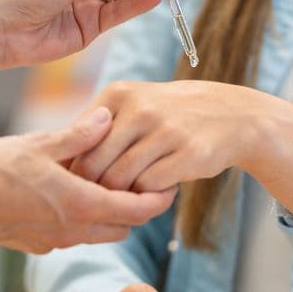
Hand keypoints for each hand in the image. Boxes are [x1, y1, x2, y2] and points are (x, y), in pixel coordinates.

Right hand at [0, 107, 176, 253]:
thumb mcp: (41, 144)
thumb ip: (79, 135)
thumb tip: (107, 118)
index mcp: (83, 205)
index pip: (139, 211)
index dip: (159, 199)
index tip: (168, 184)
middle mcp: (76, 230)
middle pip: (125, 226)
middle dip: (137, 208)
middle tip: (140, 181)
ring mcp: (58, 241)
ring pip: (102, 234)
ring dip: (111, 215)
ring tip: (107, 186)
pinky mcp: (40, 244)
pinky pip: (77, 236)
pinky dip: (86, 220)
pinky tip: (73, 196)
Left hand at [70, 80, 282, 192]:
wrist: (234, 116)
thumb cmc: (173, 116)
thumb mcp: (135, 106)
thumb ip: (98, 127)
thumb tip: (58, 163)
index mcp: (119, 94)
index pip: (76, 143)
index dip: (76, 171)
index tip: (86, 183)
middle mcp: (140, 109)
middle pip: (93, 167)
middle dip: (97, 190)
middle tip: (110, 197)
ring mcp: (165, 130)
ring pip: (120, 181)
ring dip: (125, 195)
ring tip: (138, 191)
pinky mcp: (188, 153)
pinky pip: (150, 188)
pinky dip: (151, 196)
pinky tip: (162, 188)